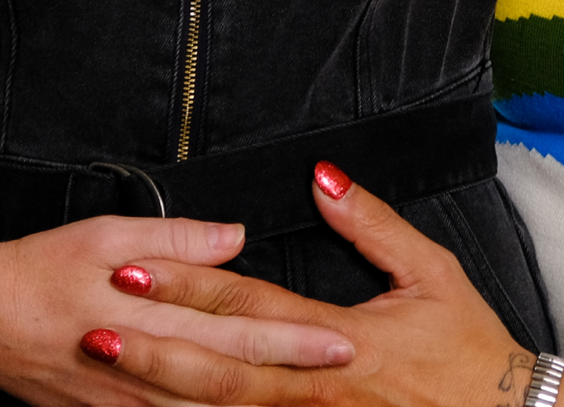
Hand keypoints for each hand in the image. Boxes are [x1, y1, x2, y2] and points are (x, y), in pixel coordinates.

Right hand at [0, 213, 355, 406]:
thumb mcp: (107, 235)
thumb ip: (177, 240)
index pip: (238, 333)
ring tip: (307, 405)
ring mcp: (126, 405)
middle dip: (292, 386)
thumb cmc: (39, 269)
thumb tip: (236, 238)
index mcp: (151, 319)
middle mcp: (143, 372)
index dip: (293, 341)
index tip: (342, 342)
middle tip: (345, 380)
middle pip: (232, 386)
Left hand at [89, 165, 522, 406]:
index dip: (189, 284)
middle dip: (154, 348)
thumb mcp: (430, 271)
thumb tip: (322, 178)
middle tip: (95, 327)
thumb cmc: (468, 346)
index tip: (134, 267)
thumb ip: (372, 224)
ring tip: (111, 368)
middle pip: (219, 370)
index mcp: (340, 339)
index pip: (249, 306)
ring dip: (165, 390)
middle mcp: (316, 387)